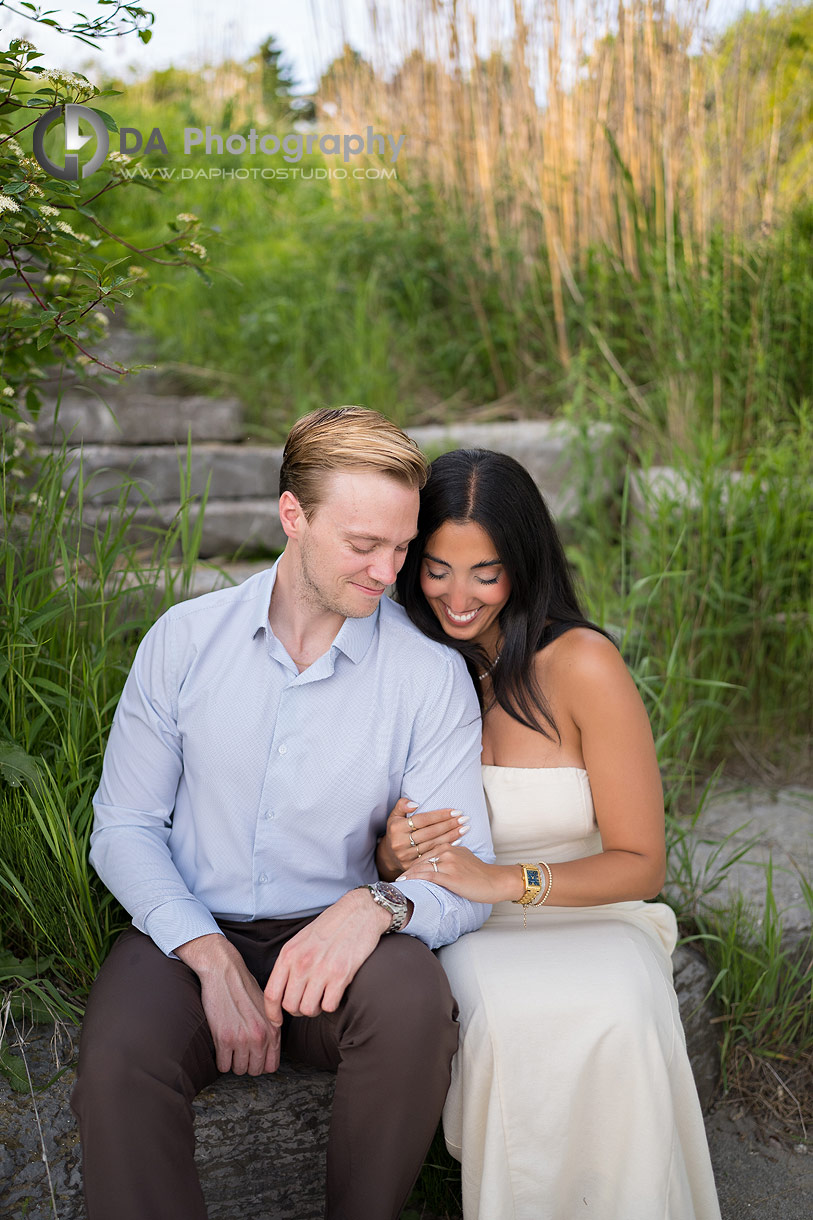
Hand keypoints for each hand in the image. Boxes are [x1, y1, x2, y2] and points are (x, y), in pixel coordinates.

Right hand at [176, 933, 280, 1075]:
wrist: (224, 972)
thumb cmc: (244, 987)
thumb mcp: (266, 1008)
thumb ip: (270, 1028)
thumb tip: (268, 1051)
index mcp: (273, 1029)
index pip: (272, 1066)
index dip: (261, 1064)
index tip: (253, 1057)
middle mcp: (261, 1036)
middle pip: (255, 1071)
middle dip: (247, 1064)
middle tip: (239, 1052)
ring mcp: (243, 1038)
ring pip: (238, 1070)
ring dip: (233, 1062)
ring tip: (230, 1048)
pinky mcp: (224, 1038)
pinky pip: (223, 1066)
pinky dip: (221, 1060)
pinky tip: (221, 1046)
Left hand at [263, 888, 394, 1022]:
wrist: (359, 912)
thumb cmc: (330, 926)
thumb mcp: (301, 939)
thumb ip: (290, 962)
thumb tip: (282, 989)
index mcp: (289, 954)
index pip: (271, 993)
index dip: (272, 1013)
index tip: (277, 1020)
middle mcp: (302, 963)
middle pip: (290, 1005)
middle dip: (298, 1009)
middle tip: (308, 1001)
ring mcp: (321, 970)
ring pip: (309, 1009)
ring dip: (316, 1008)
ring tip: (322, 996)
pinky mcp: (341, 975)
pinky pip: (329, 1006)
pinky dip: (332, 1004)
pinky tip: (335, 992)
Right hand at [376, 796, 468, 878]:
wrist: (388, 855)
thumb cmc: (396, 831)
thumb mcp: (394, 816)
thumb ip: (401, 806)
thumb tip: (414, 803)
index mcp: (397, 828)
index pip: (422, 820)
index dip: (439, 815)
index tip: (455, 811)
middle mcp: (401, 843)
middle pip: (430, 832)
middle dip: (449, 824)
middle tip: (464, 819)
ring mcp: (407, 856)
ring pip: (433, 844)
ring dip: (451, 836)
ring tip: (464, 828)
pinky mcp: (413, 866)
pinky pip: (433, 855)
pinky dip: (446, 848)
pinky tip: (458, 842)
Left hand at [397, 846, 520, 904]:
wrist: (495, 881)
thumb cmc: (480, 874)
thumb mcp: (465, 859)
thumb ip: (451, 857)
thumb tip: (440, 862)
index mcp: (450, 846)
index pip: (426, 852)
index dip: (413, 861)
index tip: (402, 867)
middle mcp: (447, 851)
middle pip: (421, 859)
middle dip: (407, 868)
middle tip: (393, 876)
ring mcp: (448, 863)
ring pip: (421, 867)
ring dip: (407, 875)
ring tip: (395, 883)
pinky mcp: (450, 875)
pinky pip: (427, 876)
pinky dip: (414, 879)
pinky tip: (405, 883)